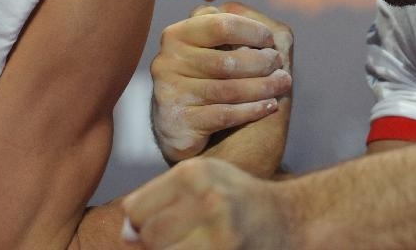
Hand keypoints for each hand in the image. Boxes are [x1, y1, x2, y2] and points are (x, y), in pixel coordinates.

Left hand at [120, 157, 291, 249]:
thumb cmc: (239, 198)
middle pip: (148, 235)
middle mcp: (206, 198)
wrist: (289, 218)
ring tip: (195, 242)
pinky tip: (206, 247)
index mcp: (194, 173)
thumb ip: (160, 197)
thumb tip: (126, 233)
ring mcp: (218, 231)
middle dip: (156, 242)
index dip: (140, 223)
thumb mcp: (202, 180)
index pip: (135, 209)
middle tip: (184, 236)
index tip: (158, 225)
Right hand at [151, 2, 293, 164]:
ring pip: (228, 89)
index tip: (270, 39)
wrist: (198, 137)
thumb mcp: (219, 47)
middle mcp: (167, 61)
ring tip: (283, 83)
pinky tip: (269, 106)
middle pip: (226, 60)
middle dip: (261, 62)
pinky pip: (224, 114)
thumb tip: (264, 26)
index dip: (252, 30)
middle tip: (280, 64)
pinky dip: (252, 110)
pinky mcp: (178, 122)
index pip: (220, 25)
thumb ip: (234, 28)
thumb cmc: (216, 80)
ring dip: (263, 86)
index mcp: (177, 34)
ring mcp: (170, 93)